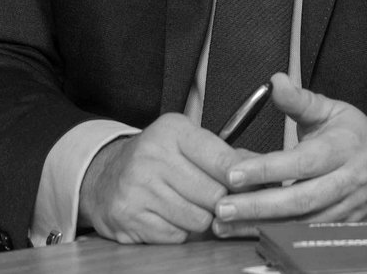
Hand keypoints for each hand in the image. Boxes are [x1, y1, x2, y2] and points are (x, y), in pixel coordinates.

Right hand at [79, 113, 237, 243]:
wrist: (102, 177)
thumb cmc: (156, 158)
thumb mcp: (186, 142)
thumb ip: (225, 154)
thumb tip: (264, 168)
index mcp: (172, 132)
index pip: (222, 159)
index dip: (242, 177)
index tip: (251, 185)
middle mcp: (152, 157)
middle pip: (214, 194)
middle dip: (221, 201)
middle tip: (217, 198)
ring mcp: (137, 189)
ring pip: (198, 219)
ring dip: (201, 218)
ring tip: (191, 205)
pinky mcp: (128, 217)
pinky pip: (176, 235)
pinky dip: (180, 231)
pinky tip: (170, 216)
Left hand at [212, 73, 366, 235]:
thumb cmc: (354, 135)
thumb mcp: (331, 110)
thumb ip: (299, 99)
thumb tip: (275, 81)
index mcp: (344, 147)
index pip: (304, 161)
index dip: (268, 168)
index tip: (234, 172)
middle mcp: (349, 180)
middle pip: (302, 199)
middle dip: (259, 205)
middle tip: (223, 206)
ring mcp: (348, 208)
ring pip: (302, 222)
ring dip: (262, 226)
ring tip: (226, 224)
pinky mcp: (343, 226)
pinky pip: (307, 234)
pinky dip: (276, 236)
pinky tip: (249, 232)